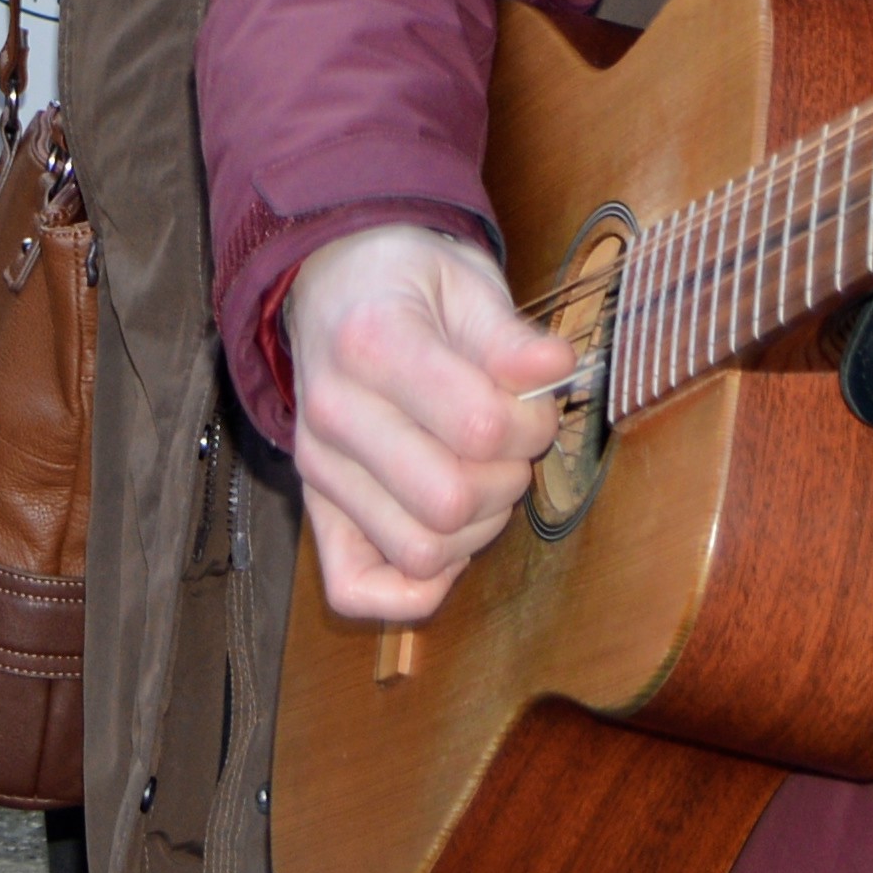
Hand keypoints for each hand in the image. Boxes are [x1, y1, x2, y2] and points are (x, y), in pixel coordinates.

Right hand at [283, 223, 576, 626]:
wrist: (332, 284)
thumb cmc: (407, 284)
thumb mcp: (464, 282)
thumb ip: (509, 335)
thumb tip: (558, 369)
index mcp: (370, 343)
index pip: (479, 427)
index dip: (532, 423)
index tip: (533, 397)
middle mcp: (332, 412)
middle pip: (451, 502)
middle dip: (507, 479)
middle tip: (509, 444)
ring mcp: (318, 467)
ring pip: (420, 552)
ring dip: (475, 530)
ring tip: (478, 478)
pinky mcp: (314, 507)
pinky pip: (354, 589)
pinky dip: (413, 588)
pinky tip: (445, 536)